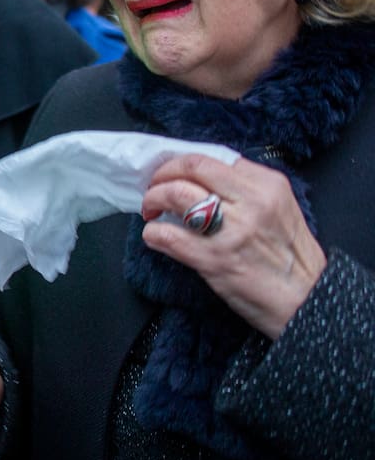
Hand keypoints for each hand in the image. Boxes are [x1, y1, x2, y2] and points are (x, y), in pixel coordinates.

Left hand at [141, 154, 325, 338]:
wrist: (308, 300)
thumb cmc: (293, 258)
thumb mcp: (280, 208)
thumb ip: (247, 190)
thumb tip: (203, 181)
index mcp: (267, 185)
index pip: (211, 159)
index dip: (182, 164)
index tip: (171, 174)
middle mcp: (250, 202)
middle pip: (191, 169)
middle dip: (163, 175)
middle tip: (154, 188)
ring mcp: (231, 229)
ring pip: (175, 195)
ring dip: (153, 199)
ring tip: (151, 209)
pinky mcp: (214, 258)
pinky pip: (169, 235)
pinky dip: (153, 233)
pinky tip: (155, 236)